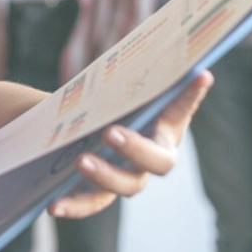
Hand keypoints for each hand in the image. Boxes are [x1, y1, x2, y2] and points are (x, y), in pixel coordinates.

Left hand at [50, 71, 212, 218]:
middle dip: (136, 147)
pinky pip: (90, 203)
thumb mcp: (120, 89)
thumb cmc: (110, 106)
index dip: (191, 94)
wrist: (81, 129)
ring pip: (125, 185)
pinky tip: (51, 207)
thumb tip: (157, 45)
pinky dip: (72, 206)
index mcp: (165, 127)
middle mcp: (154, 157)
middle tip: (111, 133)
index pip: (183, 108)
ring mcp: (130, 178)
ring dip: (104, 174)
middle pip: (158, 162)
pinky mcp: (102, 194)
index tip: (200, 73)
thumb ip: (137, 75)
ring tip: (81, 162)